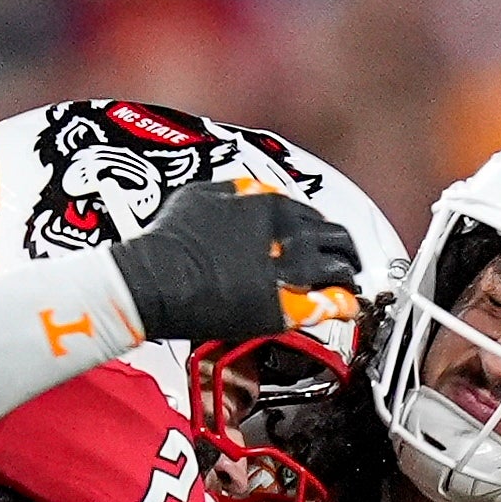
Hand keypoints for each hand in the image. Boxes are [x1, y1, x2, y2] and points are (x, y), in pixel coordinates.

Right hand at [110, 188, 360, 343]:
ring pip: (337, 269)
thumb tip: (244, 192)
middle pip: (333, 237)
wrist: (154, 280)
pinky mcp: (282, 307)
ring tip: (347, 285)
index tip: (315, 237)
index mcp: (268, 204)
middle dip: (341, 248)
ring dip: (345, 275)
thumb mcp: (199, 195)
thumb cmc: (167, 242)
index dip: (316, 228)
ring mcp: (286, 271)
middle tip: (341, 259)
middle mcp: (285, 233)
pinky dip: (342, 305)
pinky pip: (328, 304)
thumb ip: (232, 192)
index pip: (310, 214)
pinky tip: (346, 309)